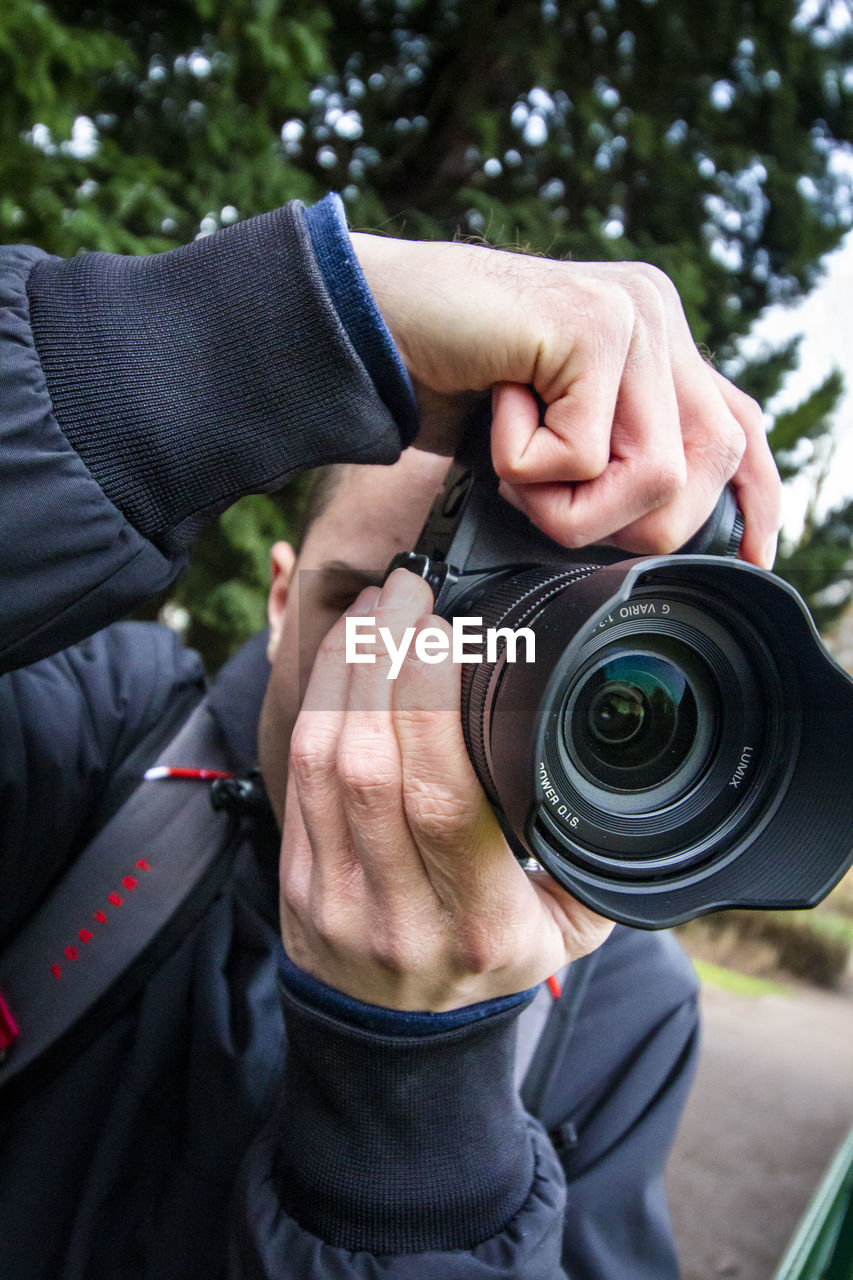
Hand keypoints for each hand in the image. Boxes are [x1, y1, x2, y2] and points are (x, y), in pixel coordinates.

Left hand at [279, 568, 612, 1010]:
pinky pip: (295, 774)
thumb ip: (593, 851)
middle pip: (371, 763)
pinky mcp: (293, 880)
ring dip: (345, 671)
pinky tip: (343, 656)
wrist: (402, 1045)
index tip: (444, 629)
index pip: (441, 798)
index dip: (431, 703)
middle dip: (384, 660)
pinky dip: (316, 702)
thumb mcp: (569, 928)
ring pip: (322, 760)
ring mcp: (334, 898)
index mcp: (480, 922)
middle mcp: (399, 913)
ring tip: (376, 609)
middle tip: (405, 592)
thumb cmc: (495, 965)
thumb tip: (617, 755)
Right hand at [352, 236, 780, 568]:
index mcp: (657, 338)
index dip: (755, 499)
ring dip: (567, 504)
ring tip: (514, 461)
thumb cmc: (448, 385)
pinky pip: (584, 455)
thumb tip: (663, 522)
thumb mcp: (549, 433)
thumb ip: (612, 452)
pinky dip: (526, 468)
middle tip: (544, 494)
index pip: (740, 424)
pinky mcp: (592, 324)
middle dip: (625, 521)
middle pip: (706, 468)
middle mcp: (657, 315)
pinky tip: (496, 412)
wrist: (367, 324)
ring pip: (652, 475)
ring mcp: (631, 313)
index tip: (752, 557)